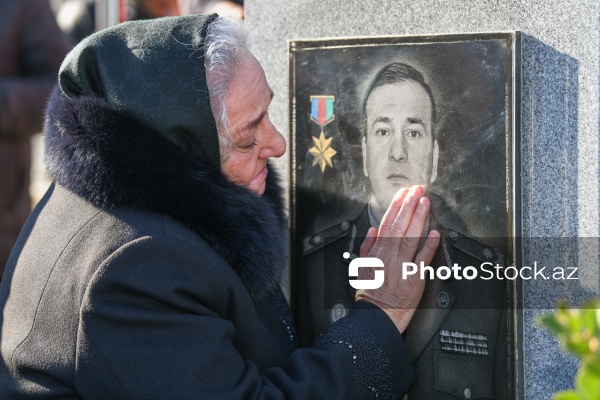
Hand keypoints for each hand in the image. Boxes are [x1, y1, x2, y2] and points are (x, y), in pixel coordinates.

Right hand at [355, 185, 439, 332]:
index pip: (387, 223)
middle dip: (409, 205)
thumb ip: (367, 246)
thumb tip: (372, 230)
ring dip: (418, 218)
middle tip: (418, 190)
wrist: (377, 316)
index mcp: (377, 252)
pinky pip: (423, 259)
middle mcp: (389, 256)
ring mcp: (402, 266)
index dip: (396, 206)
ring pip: (411, 237)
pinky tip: (435, 233)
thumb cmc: (370, 294)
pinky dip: (428, 246)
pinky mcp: (414, 278)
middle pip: (399, 225)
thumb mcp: (360, 267)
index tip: (403, 193)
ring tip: (425, 202)